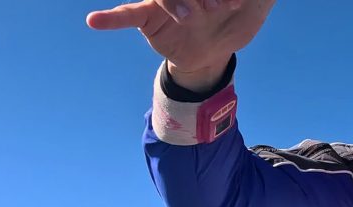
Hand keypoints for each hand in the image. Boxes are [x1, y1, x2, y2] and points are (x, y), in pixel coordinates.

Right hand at [86, 0, 276, 89]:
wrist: (217, 55)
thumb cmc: (235, 20)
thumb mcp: (258, 3)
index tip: (232, 3)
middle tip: (217, 8)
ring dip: (175, 3)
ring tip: (191, 19)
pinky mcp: (148, 17)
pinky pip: (127, 14)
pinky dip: (111, 18)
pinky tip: (94, 21)